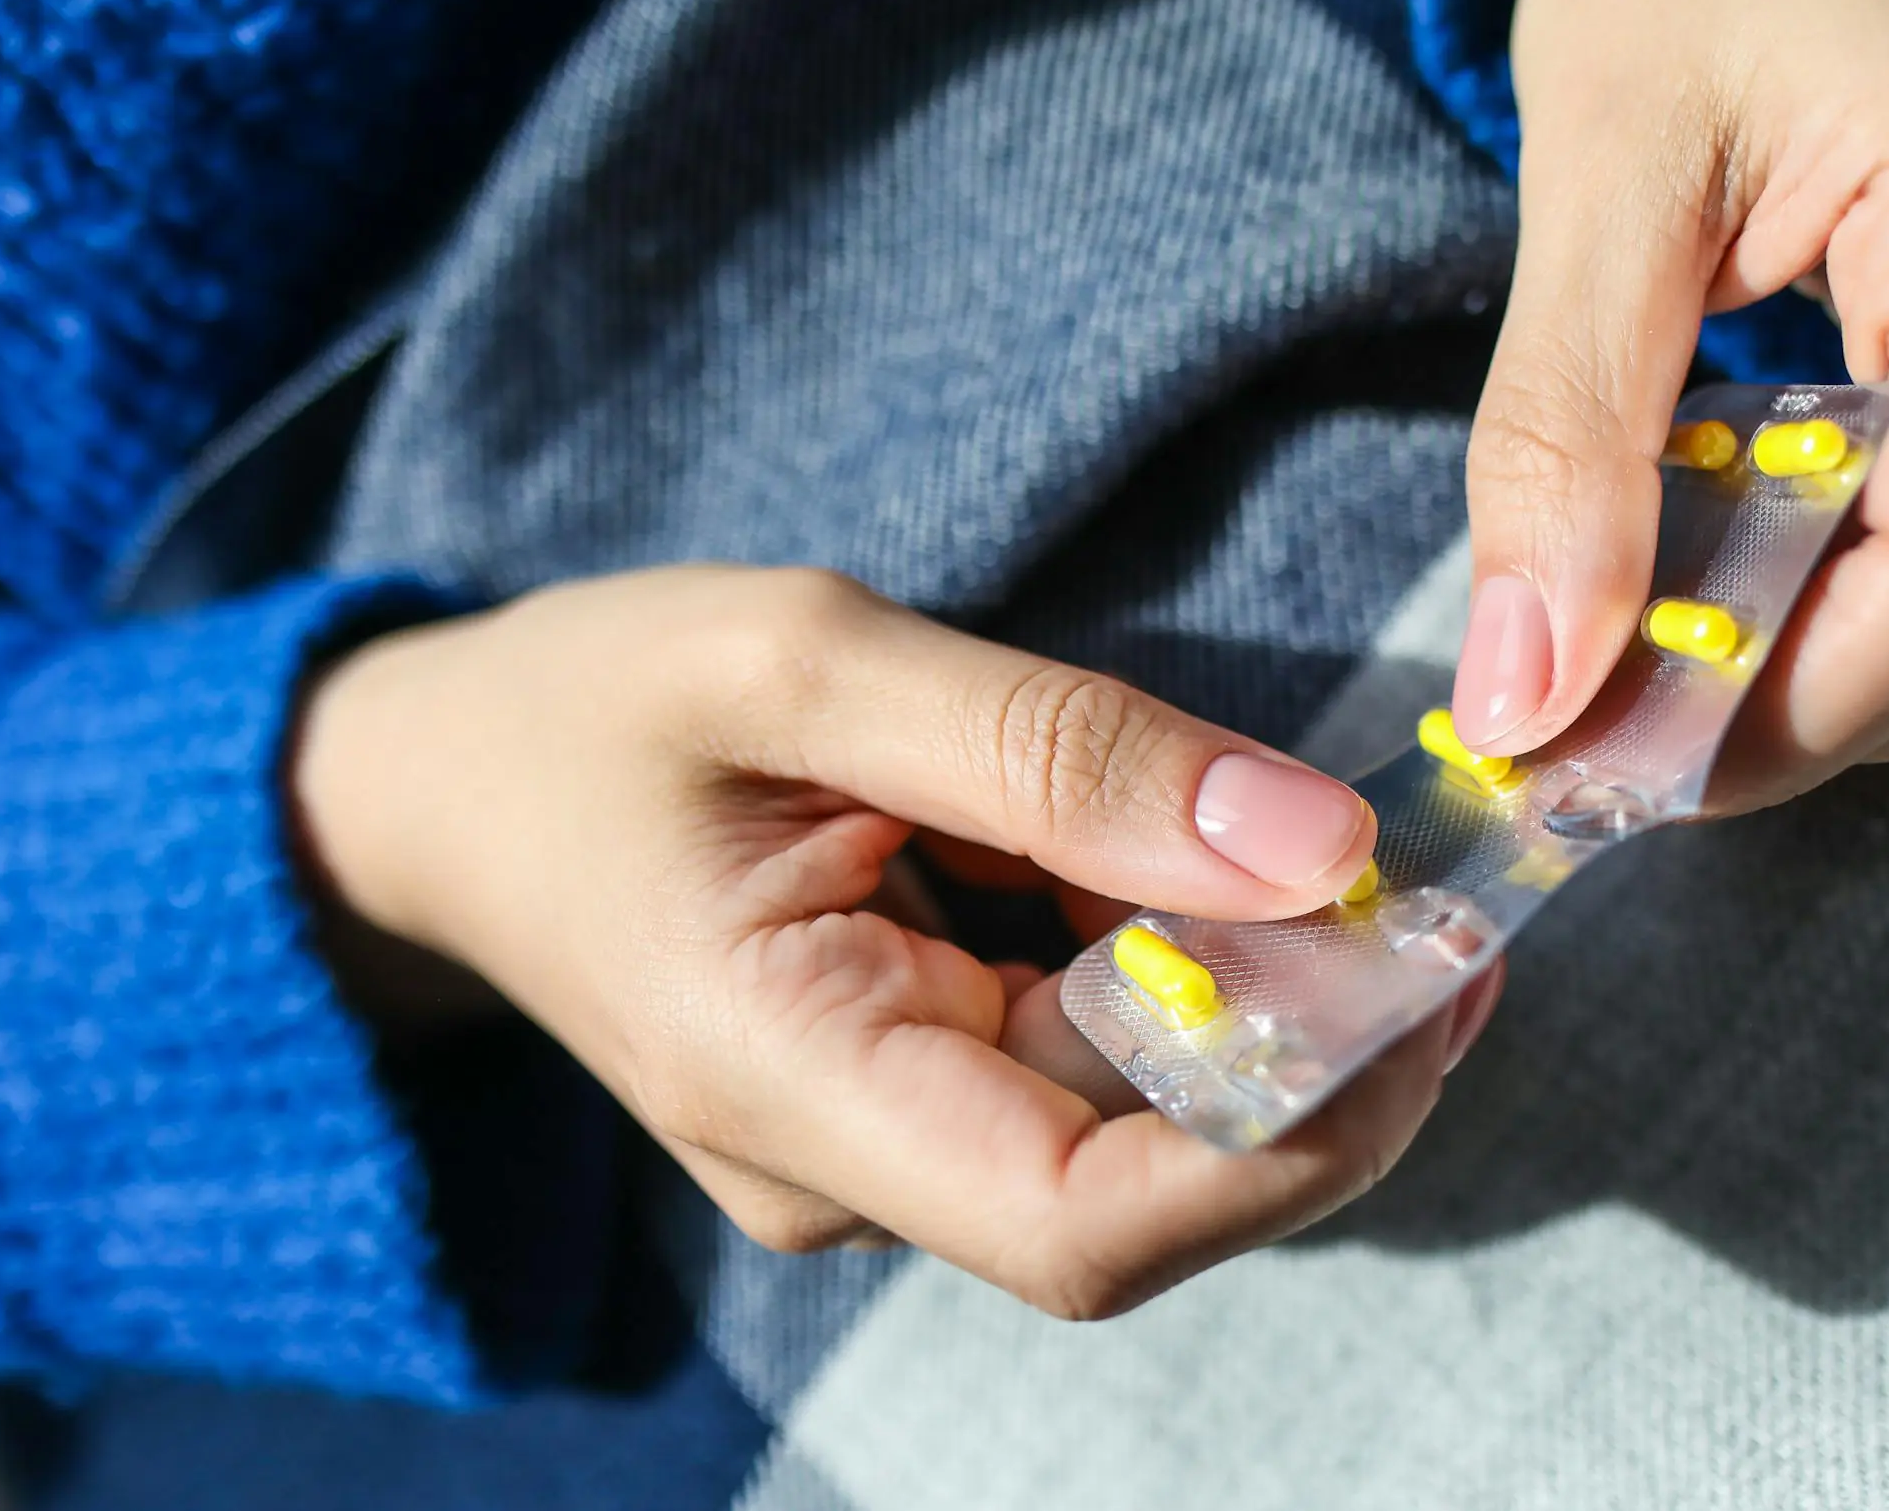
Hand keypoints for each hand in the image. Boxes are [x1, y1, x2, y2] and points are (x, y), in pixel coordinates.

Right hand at [294, 566, 1499, 1316]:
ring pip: (1145, 1124)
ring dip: (1268, 999)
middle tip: (1439, 884)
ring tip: (1332, 848)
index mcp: (790, 1086)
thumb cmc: (592, 711)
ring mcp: (887, 1147)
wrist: (449, 788)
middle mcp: (853, 1171)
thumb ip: (1055, 750)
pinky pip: (1096, 1063)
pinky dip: (1187, 966)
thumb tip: (1315, 849)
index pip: (1087, 1227)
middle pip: (1154, 1185)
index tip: (1426, 981)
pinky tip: (1205, 858)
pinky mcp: (917, 1092)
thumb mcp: (805, 662)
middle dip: (1323, 1050)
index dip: (1296, 1139)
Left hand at [1452, 0, 1888, 805]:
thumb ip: (1560, 442)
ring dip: (1839, 676)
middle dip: (1805, 718)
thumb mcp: (1595, 175)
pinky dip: (1864, 602)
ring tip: (1659, 616)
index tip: (1603, 756)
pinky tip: (1730, 547)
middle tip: (1605, 713)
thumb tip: (1528, 695)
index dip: (1784, 717)